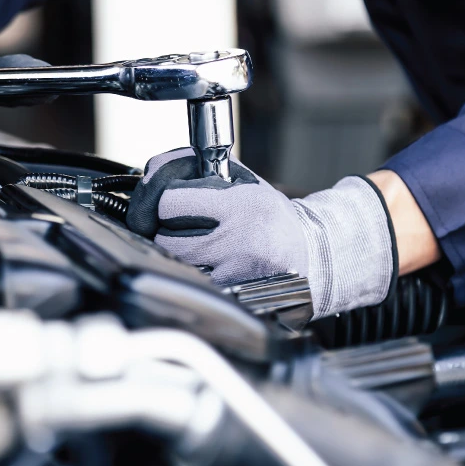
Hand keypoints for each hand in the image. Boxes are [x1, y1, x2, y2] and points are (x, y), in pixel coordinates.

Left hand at [126, 148, 396, 318]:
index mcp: (238, 206)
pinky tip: (203, 265)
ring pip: (174, 264)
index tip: (165, 200)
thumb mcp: (244, 183)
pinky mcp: (230, 296)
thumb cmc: (271, 217)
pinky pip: (191, 283)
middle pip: (164, 237)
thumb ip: (201, 172)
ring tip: (192, 244)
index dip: (159, 199)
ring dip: (173, 254)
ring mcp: (232, 273)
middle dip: (161, 229)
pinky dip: (188, 274)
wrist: (311, 256)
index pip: (168, 202)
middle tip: (174, 224)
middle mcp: (235, 240)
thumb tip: (153, 170)